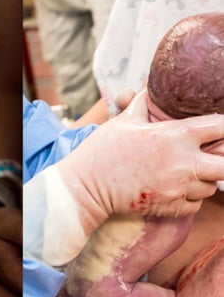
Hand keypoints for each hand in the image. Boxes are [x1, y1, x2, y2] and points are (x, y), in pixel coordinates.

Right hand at [24, 89, 223, 266]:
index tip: (218, 129)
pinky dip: (191, 198)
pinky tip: (176, 189)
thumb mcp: (123, 121)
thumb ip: (142, 105)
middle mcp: (183, 162)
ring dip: (205, 180)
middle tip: (210, 157)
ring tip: (189, 173)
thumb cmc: (102, 151)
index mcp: (175, 135)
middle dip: (223, 160)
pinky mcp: (172, 207)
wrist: (86, 187)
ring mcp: (179, 187)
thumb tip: (145, 90)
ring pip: (213, 187)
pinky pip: (196, 204)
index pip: (221, 127)